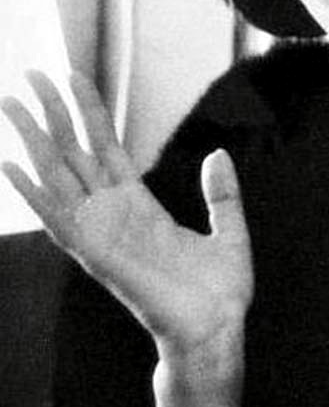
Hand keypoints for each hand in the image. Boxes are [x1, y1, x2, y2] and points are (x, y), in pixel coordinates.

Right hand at [1, 72, 252, 362]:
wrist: (217, 332)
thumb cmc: (218, 292)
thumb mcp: (229, 231)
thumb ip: (221, 194)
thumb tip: (217, 154)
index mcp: (139, 205)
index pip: (105, 146)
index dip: (88, 111)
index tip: (72, 75)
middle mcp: (113, 214)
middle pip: (73, 152)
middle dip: (51, 114)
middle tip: (28, 74)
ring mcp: (102, 233)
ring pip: (58, 176)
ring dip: (32, 140)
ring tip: (10, 103)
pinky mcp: (98, 255)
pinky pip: (59, 219)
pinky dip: (33, 193)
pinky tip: (11, 165)